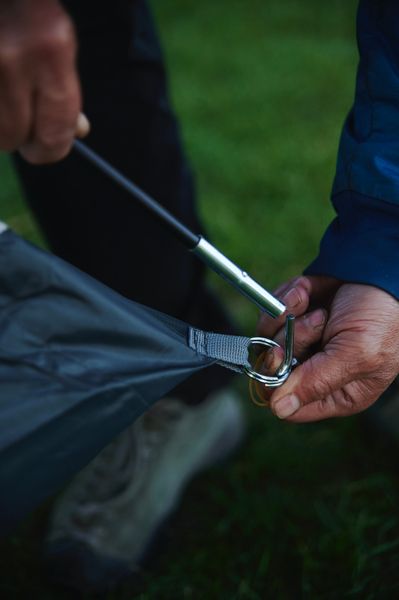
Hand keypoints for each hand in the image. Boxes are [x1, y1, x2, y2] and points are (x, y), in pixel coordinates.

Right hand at [0, 0, 88, 163]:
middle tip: (21, 118)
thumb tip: (77, 132)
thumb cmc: (32, 11)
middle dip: (18, 134)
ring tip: (4, 91)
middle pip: (13, 136)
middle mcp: (12, 57)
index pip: (53, 135)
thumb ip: (67, 89)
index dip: (51, 151)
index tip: (46, 149)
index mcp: (51, 52)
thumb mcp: (60, 40)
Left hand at [257, 276, 398, 421]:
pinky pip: (271, 312)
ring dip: (289, 314)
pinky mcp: (296, 315)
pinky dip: (287, 296)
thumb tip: (280, 409)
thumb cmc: (382, 314)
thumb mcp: (356, 353)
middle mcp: (318, 371)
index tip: (278, 353)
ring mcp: (305, 341)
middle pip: (273, 368)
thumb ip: (317, 382)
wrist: (380, 266)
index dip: (277, 382)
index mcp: (339, 392)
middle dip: (290, 338)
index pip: (290, 406)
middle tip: (316, 320)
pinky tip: (309, 289)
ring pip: (268, 337)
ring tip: (317, 305)